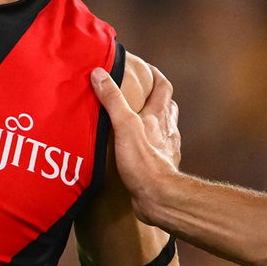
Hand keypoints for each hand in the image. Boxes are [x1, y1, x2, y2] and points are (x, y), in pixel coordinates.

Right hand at [90, 63, 180, 219]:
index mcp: (159, 116)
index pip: (163, 87)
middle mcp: (166, 130)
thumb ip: (112, 100)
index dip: (156, 75)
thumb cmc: (143, 162)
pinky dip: (151, 145)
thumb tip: (99, 74)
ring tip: (138, 121)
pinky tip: (139, 150)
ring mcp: (166, 149)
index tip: (146, 69)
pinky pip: (159, 150)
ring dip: (155, 122)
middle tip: (142, 93)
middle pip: (167, 107)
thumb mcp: (124, 125)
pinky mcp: (162, 167)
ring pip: (165, 129)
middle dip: (157, 97)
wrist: (159, 197)